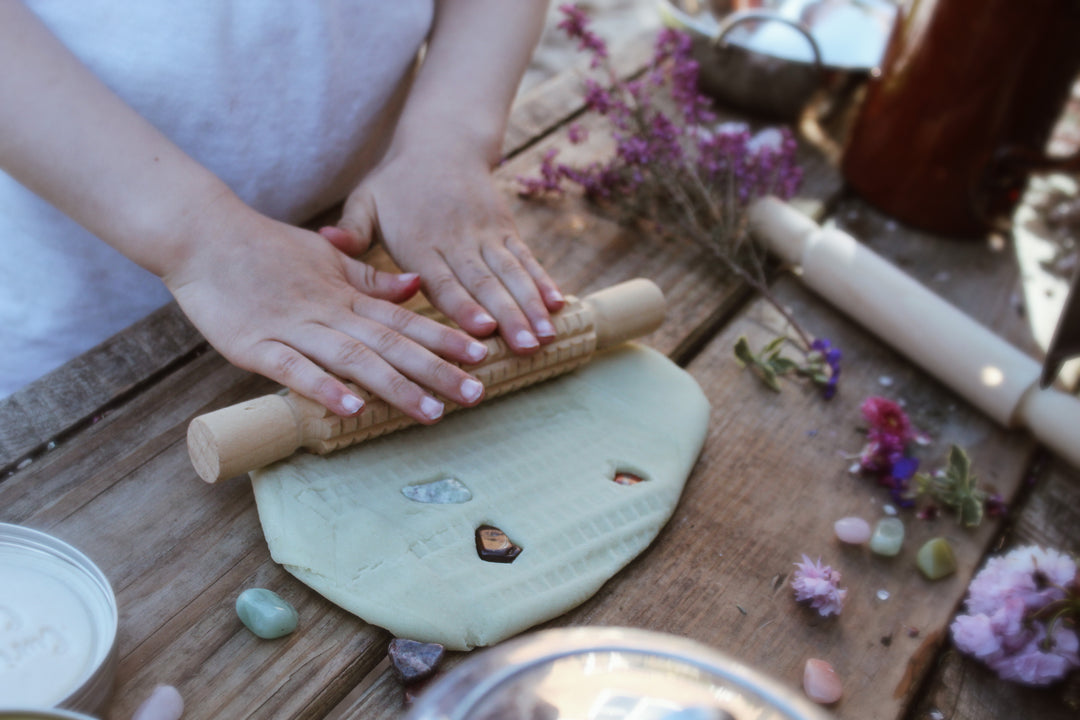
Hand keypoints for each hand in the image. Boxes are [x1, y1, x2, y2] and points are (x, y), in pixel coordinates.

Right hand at [162, 197, 488, 420]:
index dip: (444, 338)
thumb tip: (417, 287)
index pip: (404, 320)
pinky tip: (351, 409)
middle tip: (476, 393)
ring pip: (353, 359)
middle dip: (436, 370)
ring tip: (431, 412)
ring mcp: (292, 328)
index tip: (481, 355)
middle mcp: (328, 312)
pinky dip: (323, 389)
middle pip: (391, 344)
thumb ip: (371, 278)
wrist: (202, 234)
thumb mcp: (327, 256)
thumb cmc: (264, 248)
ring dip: (395, 386)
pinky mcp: (254, 346)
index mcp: (345, 294)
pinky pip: (294, 370)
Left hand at [320, 135, 564, 353]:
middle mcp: (458, 239)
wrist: (442, 142)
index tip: (483, 330)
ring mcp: (486, 234)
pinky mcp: (505, 230)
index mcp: (420, 241)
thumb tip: (327, 241)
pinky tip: (560, 305)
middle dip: (509, 317)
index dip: (464, 306)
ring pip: (512, 274)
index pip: (444, 280)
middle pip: (486, 283)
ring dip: (532, 306)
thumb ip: (352, 227)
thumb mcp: (366, 199)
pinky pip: (526, 259)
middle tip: (526, 347)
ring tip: (548, 335)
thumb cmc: (395, 182)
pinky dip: (543, 281)